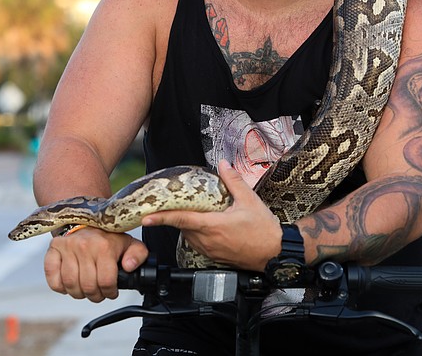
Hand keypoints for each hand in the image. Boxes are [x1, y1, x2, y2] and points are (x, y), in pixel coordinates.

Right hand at [43, 227, 147, 301]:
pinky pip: (52, 277)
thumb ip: (138, 254)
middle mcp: (84, 246)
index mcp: (104, 246)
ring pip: (70, 285)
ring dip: (79, 293)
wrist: (87, 219)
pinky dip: (60, 287)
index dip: (110, 292)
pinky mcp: (53, 249)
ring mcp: (66, 247)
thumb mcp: (129, 243)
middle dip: (96, 296)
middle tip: (99, 293)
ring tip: (86, 290)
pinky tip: (69, 285)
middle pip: (88, 286)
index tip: (112, 292)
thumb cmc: (108, 235)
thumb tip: (130, 266)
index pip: (106, 281)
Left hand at [142, 160, 280, 270]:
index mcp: (213, 226)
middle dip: (175, 216)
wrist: (275, 253)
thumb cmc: (264, 230)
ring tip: (192, 211)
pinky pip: (197, 244)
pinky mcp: (214, 257)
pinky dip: (195, 233)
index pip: (181, 220)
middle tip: (169, 204)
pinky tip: (205, 225)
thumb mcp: (249, 200)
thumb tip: (223, 164)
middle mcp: (208, 240)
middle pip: (182, 227)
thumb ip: (233, 181)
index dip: (161, 218)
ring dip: (186, 224)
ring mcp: (210, 251)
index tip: (146, 217)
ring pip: (188, 236)